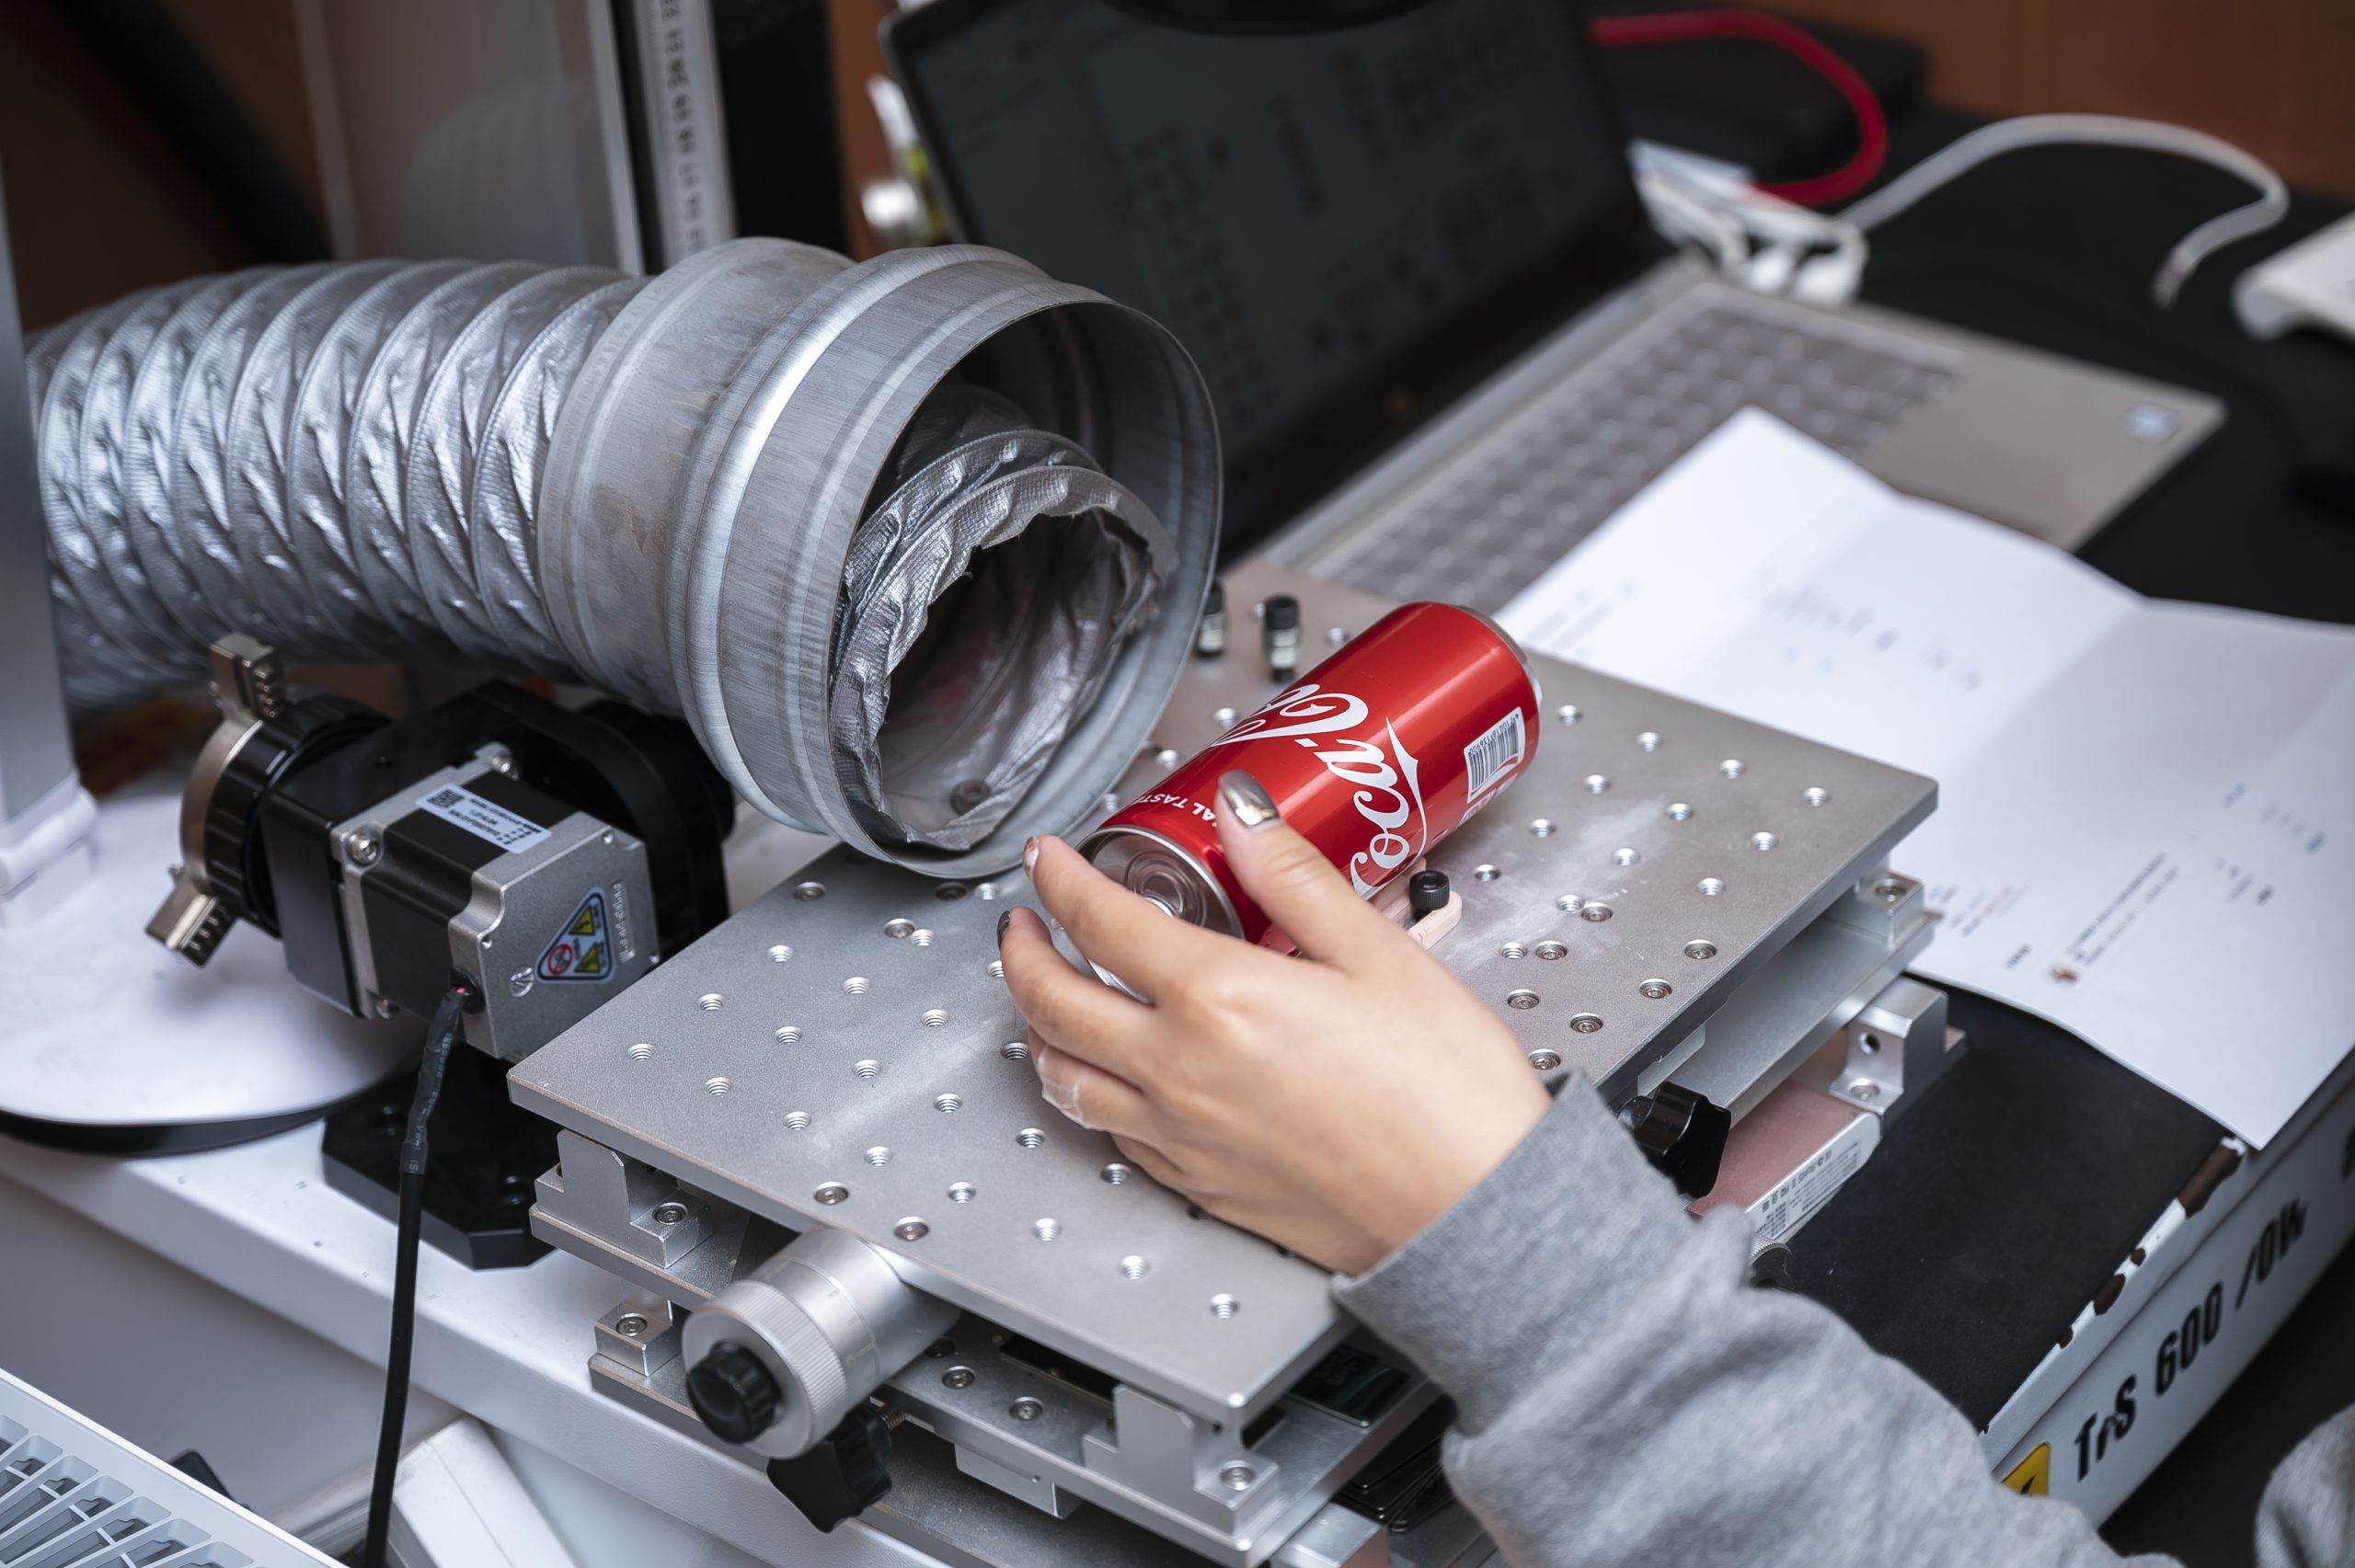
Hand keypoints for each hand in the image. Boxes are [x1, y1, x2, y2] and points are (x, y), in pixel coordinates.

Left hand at [998, 770, 1551, 1274]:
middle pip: (1055, 1003)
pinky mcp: (1201, 1185)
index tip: (1049, 858)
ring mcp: (1183, 1136)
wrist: (1477, 1212)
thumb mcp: (1381, 955)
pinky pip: (1111, 1132)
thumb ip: (1295, 878)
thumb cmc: (1447, 1095)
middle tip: (1024, 921)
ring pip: (1065, 1078)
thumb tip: (1244, 815)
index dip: (1061, 879)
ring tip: (1045, 996)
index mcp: (1219, 999)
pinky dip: (1086, 1093)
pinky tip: (1106, 1078)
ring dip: (1039, 1027)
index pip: (1101, 921)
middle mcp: (1180, 1071)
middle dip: (1023, 952)